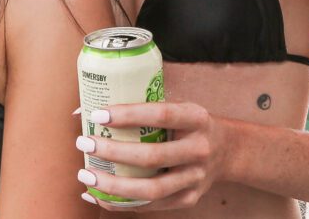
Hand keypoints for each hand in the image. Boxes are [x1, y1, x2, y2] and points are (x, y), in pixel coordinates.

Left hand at [76, 102, 228, 211]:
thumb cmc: (186, 122)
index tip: (98, 114)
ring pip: (150, 189)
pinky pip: (151, 205)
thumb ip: (137, 103)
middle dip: (112, 151)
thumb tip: (82, 110)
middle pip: (152, 156)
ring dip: (113, 185)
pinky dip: (121, 203)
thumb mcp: (174, 104)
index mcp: (195, 118)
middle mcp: (198, 149)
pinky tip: (96, 195)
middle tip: (84, 143)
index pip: (160, 114)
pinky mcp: (188, 198)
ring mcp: (195, 178)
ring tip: (86, 175)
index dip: (128, 115)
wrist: (226, 150)